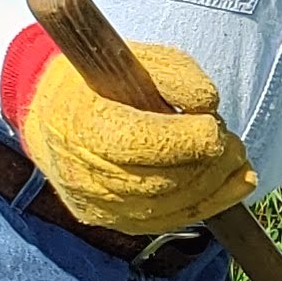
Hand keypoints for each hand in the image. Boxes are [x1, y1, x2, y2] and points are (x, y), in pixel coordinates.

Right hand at [14, 34, 252, 235]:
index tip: (215, 125)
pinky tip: (232, 185)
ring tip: (234, 158)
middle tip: (233, 143)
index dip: (188, 140)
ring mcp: (98, 205)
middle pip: (162, 182)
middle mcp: (86, 174)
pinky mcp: (111, 221)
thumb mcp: (133, 58)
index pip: (142, 144)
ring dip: (215, 186)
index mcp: (84, 126)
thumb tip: (209, 104)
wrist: (47, 113)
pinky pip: (166, 222)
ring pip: (169, 207)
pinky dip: (207, 205)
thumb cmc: (98, 80)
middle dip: (209, 164)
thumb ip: (174, 74)